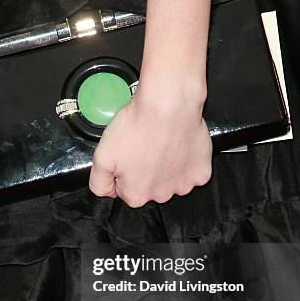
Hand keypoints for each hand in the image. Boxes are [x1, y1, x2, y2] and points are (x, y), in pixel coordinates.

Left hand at [89, 80, 212, 207]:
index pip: (125, 190)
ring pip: (172, 180)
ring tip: (161, 143)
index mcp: (136, 195)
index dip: (124, 171)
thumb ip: (98, 181)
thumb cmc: (138, 127)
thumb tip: (105, 192)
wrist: (168, 105)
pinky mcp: (200, 172)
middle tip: (144, 146)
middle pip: (150, 187)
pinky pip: (192, 171)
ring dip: (167, 166)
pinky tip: (178, 144)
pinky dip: (187, 160)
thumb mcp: (101, 155)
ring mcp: (183, 185)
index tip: (128, 155)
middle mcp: (161, 196)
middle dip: (146, 171)